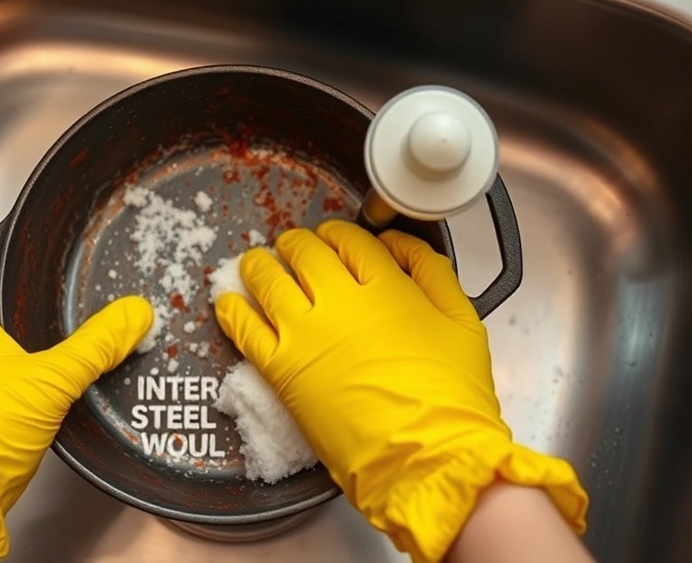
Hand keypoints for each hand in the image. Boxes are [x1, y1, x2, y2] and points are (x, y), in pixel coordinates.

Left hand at [0, 270, 151, 561]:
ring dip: (56, 342)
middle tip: (93, 293)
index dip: (33, 260)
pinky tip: (81, 374)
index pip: (0, 268)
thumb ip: (97, 344)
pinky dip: (53, 372)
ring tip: (96, 330)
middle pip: (18, 307)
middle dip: (55, 304)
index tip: (67, 255)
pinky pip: (29, 376)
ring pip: (25, 344)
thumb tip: (135, 315)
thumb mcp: (50, 378)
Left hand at [214, 220, 587, 562]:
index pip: (349, 239)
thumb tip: (402, 244)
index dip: (336, 234)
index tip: (331, 239)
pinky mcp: (279, 368)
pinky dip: (231, 307)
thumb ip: (434, 273)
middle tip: (291, 250)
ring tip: (254, 264)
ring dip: (257, 264)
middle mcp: (339, 300)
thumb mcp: (463, 323)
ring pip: (266, 278)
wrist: (424, 457)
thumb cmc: (450, 399)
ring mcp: (304, 333)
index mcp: (385, 285)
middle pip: (303, 251)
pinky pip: (243, 326)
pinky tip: (228, 300)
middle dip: (295, 245)